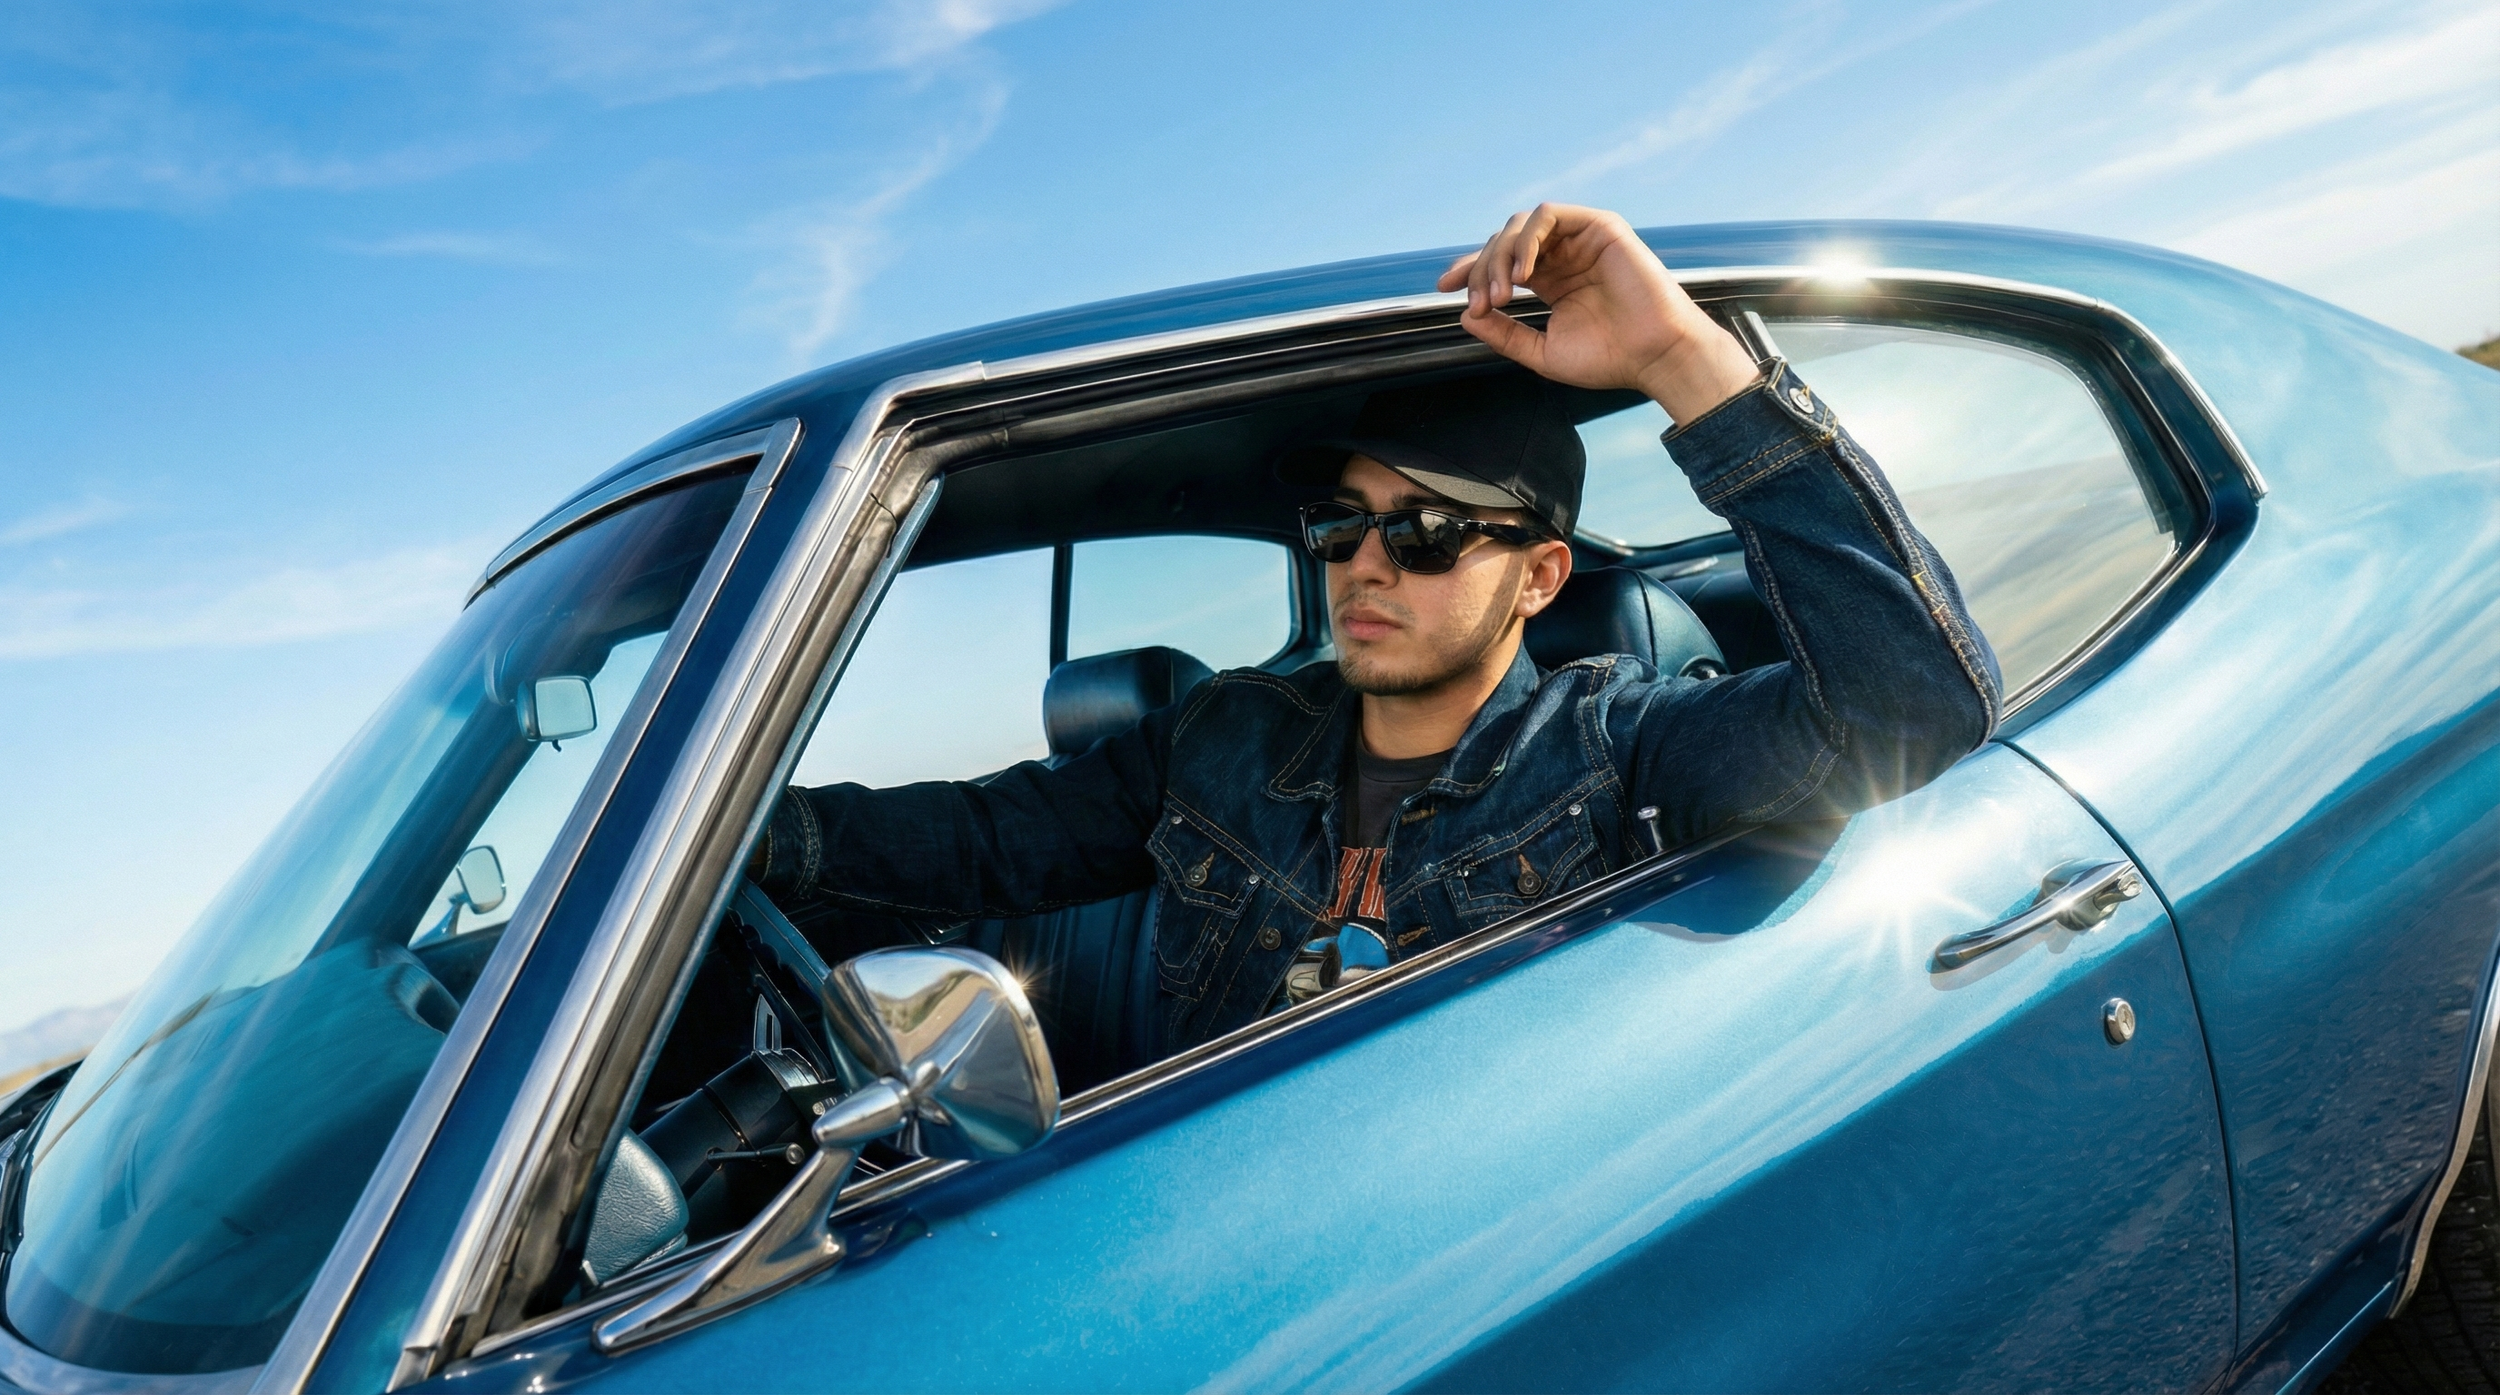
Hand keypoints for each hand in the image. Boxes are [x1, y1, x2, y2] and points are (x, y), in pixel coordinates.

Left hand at [1436, 204, 1761, 424]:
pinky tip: (1523, 273)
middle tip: (1483, 303)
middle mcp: (1563, 256)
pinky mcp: (1600, 227)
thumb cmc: (1610, 358)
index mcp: (1551, 280)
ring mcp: (1581, 239)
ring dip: (1501, 255)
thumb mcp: (1542, 351)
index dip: (1469, 269)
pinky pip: (1549, 216)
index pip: (1500, 262)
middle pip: (1503, 242)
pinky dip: (1527, 239)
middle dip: (1482, 269)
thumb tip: (1465, 315)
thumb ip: (1504, 335)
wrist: (1654, 356)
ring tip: (1502, 292)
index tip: (1443, 287)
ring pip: (1521, 225)